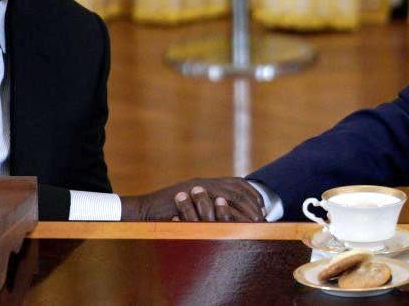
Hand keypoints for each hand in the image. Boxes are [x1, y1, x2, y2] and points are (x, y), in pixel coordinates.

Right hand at [119, 177, 264, 221]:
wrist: (145, 210)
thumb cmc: (165, 213)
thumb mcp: (189, 208)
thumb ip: (205, 208)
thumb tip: (222, 218)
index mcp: (206, 183)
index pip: (237, 183)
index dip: (251, 194)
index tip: (261, 207)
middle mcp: (206, 183)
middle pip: (238, 188)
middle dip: (253, 203)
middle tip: (263, 217)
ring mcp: (200, 189)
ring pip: (232, 195)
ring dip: (246, 209)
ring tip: (255, 222)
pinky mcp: (194, 198)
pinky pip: (219, 204)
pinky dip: (233, 214)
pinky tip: (239, 224)